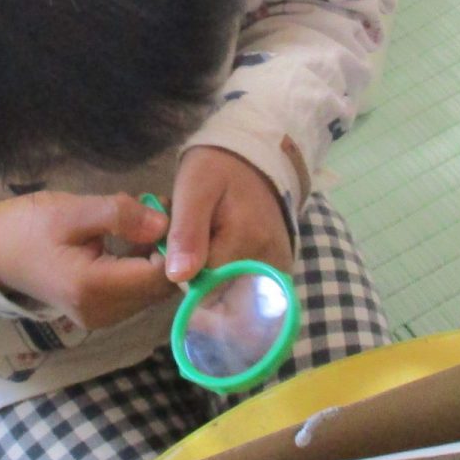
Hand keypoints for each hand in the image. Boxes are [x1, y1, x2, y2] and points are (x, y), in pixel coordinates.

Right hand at [0, 192, 172, 329]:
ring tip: (146, 221)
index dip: (175, 246)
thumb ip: (120, 215)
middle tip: (161, 211)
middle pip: (159, 288)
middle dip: (168, 251)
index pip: (159, 276)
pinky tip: (134, 239)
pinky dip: (142, 267)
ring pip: (151, 292)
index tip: (173, 211)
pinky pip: (136, 293)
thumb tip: (165, 224)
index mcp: (94, 289)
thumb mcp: (71, 211)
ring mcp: (100, 318)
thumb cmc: (27, 227)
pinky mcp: (98, 314)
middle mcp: (102, 313)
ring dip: (156, 258)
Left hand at [163, 146, 292, 283]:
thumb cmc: (217, 171)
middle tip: (195, 240)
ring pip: (233, 296)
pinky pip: (249, 291)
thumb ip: (186, 232)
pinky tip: (225, 253)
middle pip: (221, 296)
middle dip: (200, 276)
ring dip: (214, 278)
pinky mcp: (280, 271)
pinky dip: (230, 279)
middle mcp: (269, 262)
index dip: (184, 272)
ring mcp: (279, 269)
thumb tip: (178, 276)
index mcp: (247, 241)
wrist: (253, 163)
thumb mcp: (194, 189)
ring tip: (210, 243)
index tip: (179, 245)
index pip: (203, 286)